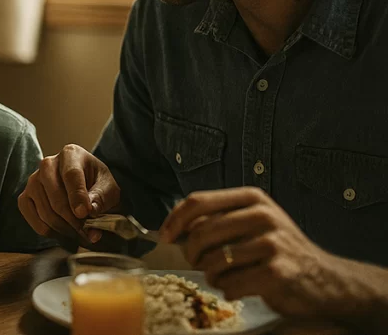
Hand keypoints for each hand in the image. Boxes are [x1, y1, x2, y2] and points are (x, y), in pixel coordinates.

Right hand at [18, 144, 120, 243]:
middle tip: (87, 232)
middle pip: (56, 196)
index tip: (84, 213)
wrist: (85, 186)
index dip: (77, 196)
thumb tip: (91, 218)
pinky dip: (50, 231)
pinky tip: (64, 231)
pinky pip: (34, 220)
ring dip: (64, 228)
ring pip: (45, 211)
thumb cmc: (97, 185)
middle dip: (72, 219)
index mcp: (71, 154)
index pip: (71, 175)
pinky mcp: (24, 197)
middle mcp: (47, 164)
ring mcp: (33, 181)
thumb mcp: (108, 188)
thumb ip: (101, 199)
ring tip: (79, 233)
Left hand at [160, 187, 368, 318]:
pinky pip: (230, 284)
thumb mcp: (251, 223)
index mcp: (252, 198)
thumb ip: (217, 220)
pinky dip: (228, 290)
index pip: (198, 201)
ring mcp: (272, 243)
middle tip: (196, 263)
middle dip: (191, 254)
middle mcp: (263, 215)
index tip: (164, 237)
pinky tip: (239, 288)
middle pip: (201, 233)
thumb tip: (172, 230)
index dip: (174, 220)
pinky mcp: (277, 272)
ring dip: (211, 276)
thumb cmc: (277, 250)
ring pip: (213, 261)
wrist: (323, 278)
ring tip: (225, 277)